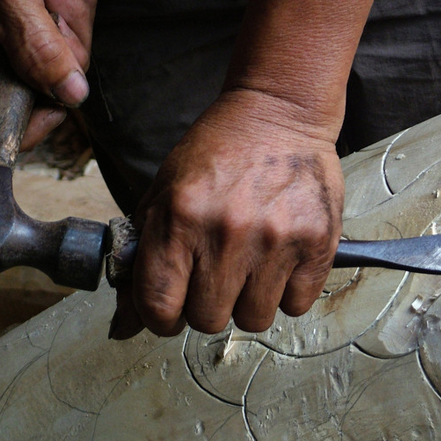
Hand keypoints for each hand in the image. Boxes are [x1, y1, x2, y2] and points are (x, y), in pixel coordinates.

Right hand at [0, 0, 96, 146]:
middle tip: (55, 12)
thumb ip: (40, 49)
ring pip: (59, 64)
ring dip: (70, 21)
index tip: (58, 90)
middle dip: (62, 53)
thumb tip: (70, 94)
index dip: (32, 122)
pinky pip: (62, 37)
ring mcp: (3, 47)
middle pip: (39, 95)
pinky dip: (70, 7)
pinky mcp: (23, 29)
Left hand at [111, 89, 344, 338]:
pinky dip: (287, 292)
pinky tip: (280, 261)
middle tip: (215, 276)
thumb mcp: (163, 194)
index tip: (171, 309)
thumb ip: (142, 260)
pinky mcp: (316, 243)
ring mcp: (275, 240)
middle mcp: (226, 232)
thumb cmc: (216, 155)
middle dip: (207, 306)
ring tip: (250, 265)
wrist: (279, 113)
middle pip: (208, 320)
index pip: (159, 306)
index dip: (161, 317)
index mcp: (178, 218)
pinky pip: (296, 305)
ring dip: (249, 302)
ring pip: (254, 319)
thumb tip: (124, 327)